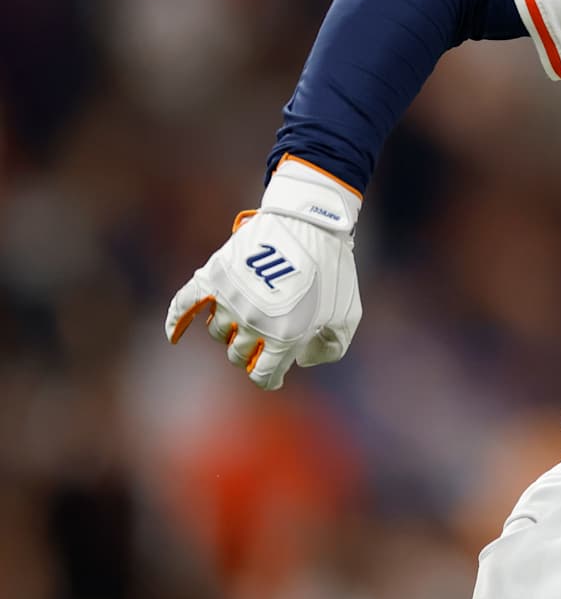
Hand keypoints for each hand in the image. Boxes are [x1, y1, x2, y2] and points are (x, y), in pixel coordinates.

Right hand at [166, 157, 362, 390]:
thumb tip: (302, 359)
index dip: (269, 378)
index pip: (263, 375)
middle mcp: (252, 322)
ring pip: (217, 332)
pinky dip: (176, 320)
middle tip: (263, 340)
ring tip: (246, 319)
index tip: (274, 375)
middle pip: (237, 354)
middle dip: (250, 353)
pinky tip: (174, 334)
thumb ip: (330, 347)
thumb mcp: (348, 314)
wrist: (312, 221)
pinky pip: (184, 304)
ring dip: (230, 331)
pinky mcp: (215, 276)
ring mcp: (230, 299)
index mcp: (284, 336)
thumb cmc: (334, 268)